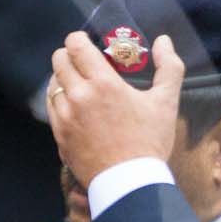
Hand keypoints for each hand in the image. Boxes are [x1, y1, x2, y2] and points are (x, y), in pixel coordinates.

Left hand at [46, 31, 183, 184]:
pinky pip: (52, 108)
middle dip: (69, 55)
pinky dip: (59, 101)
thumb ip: (168, 67)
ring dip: (63, 79)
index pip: (75, 46)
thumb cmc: (150, 142)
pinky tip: (73, 105)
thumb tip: (163, 40)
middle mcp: (78, 96)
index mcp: (102, 83)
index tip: (86, 42)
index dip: (77, 38)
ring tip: (78, 83)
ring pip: (52, 85)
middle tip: (82, 60)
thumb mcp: (166, 102)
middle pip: (58, 61)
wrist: (130, 183)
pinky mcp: (59, 136)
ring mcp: (64, 117)